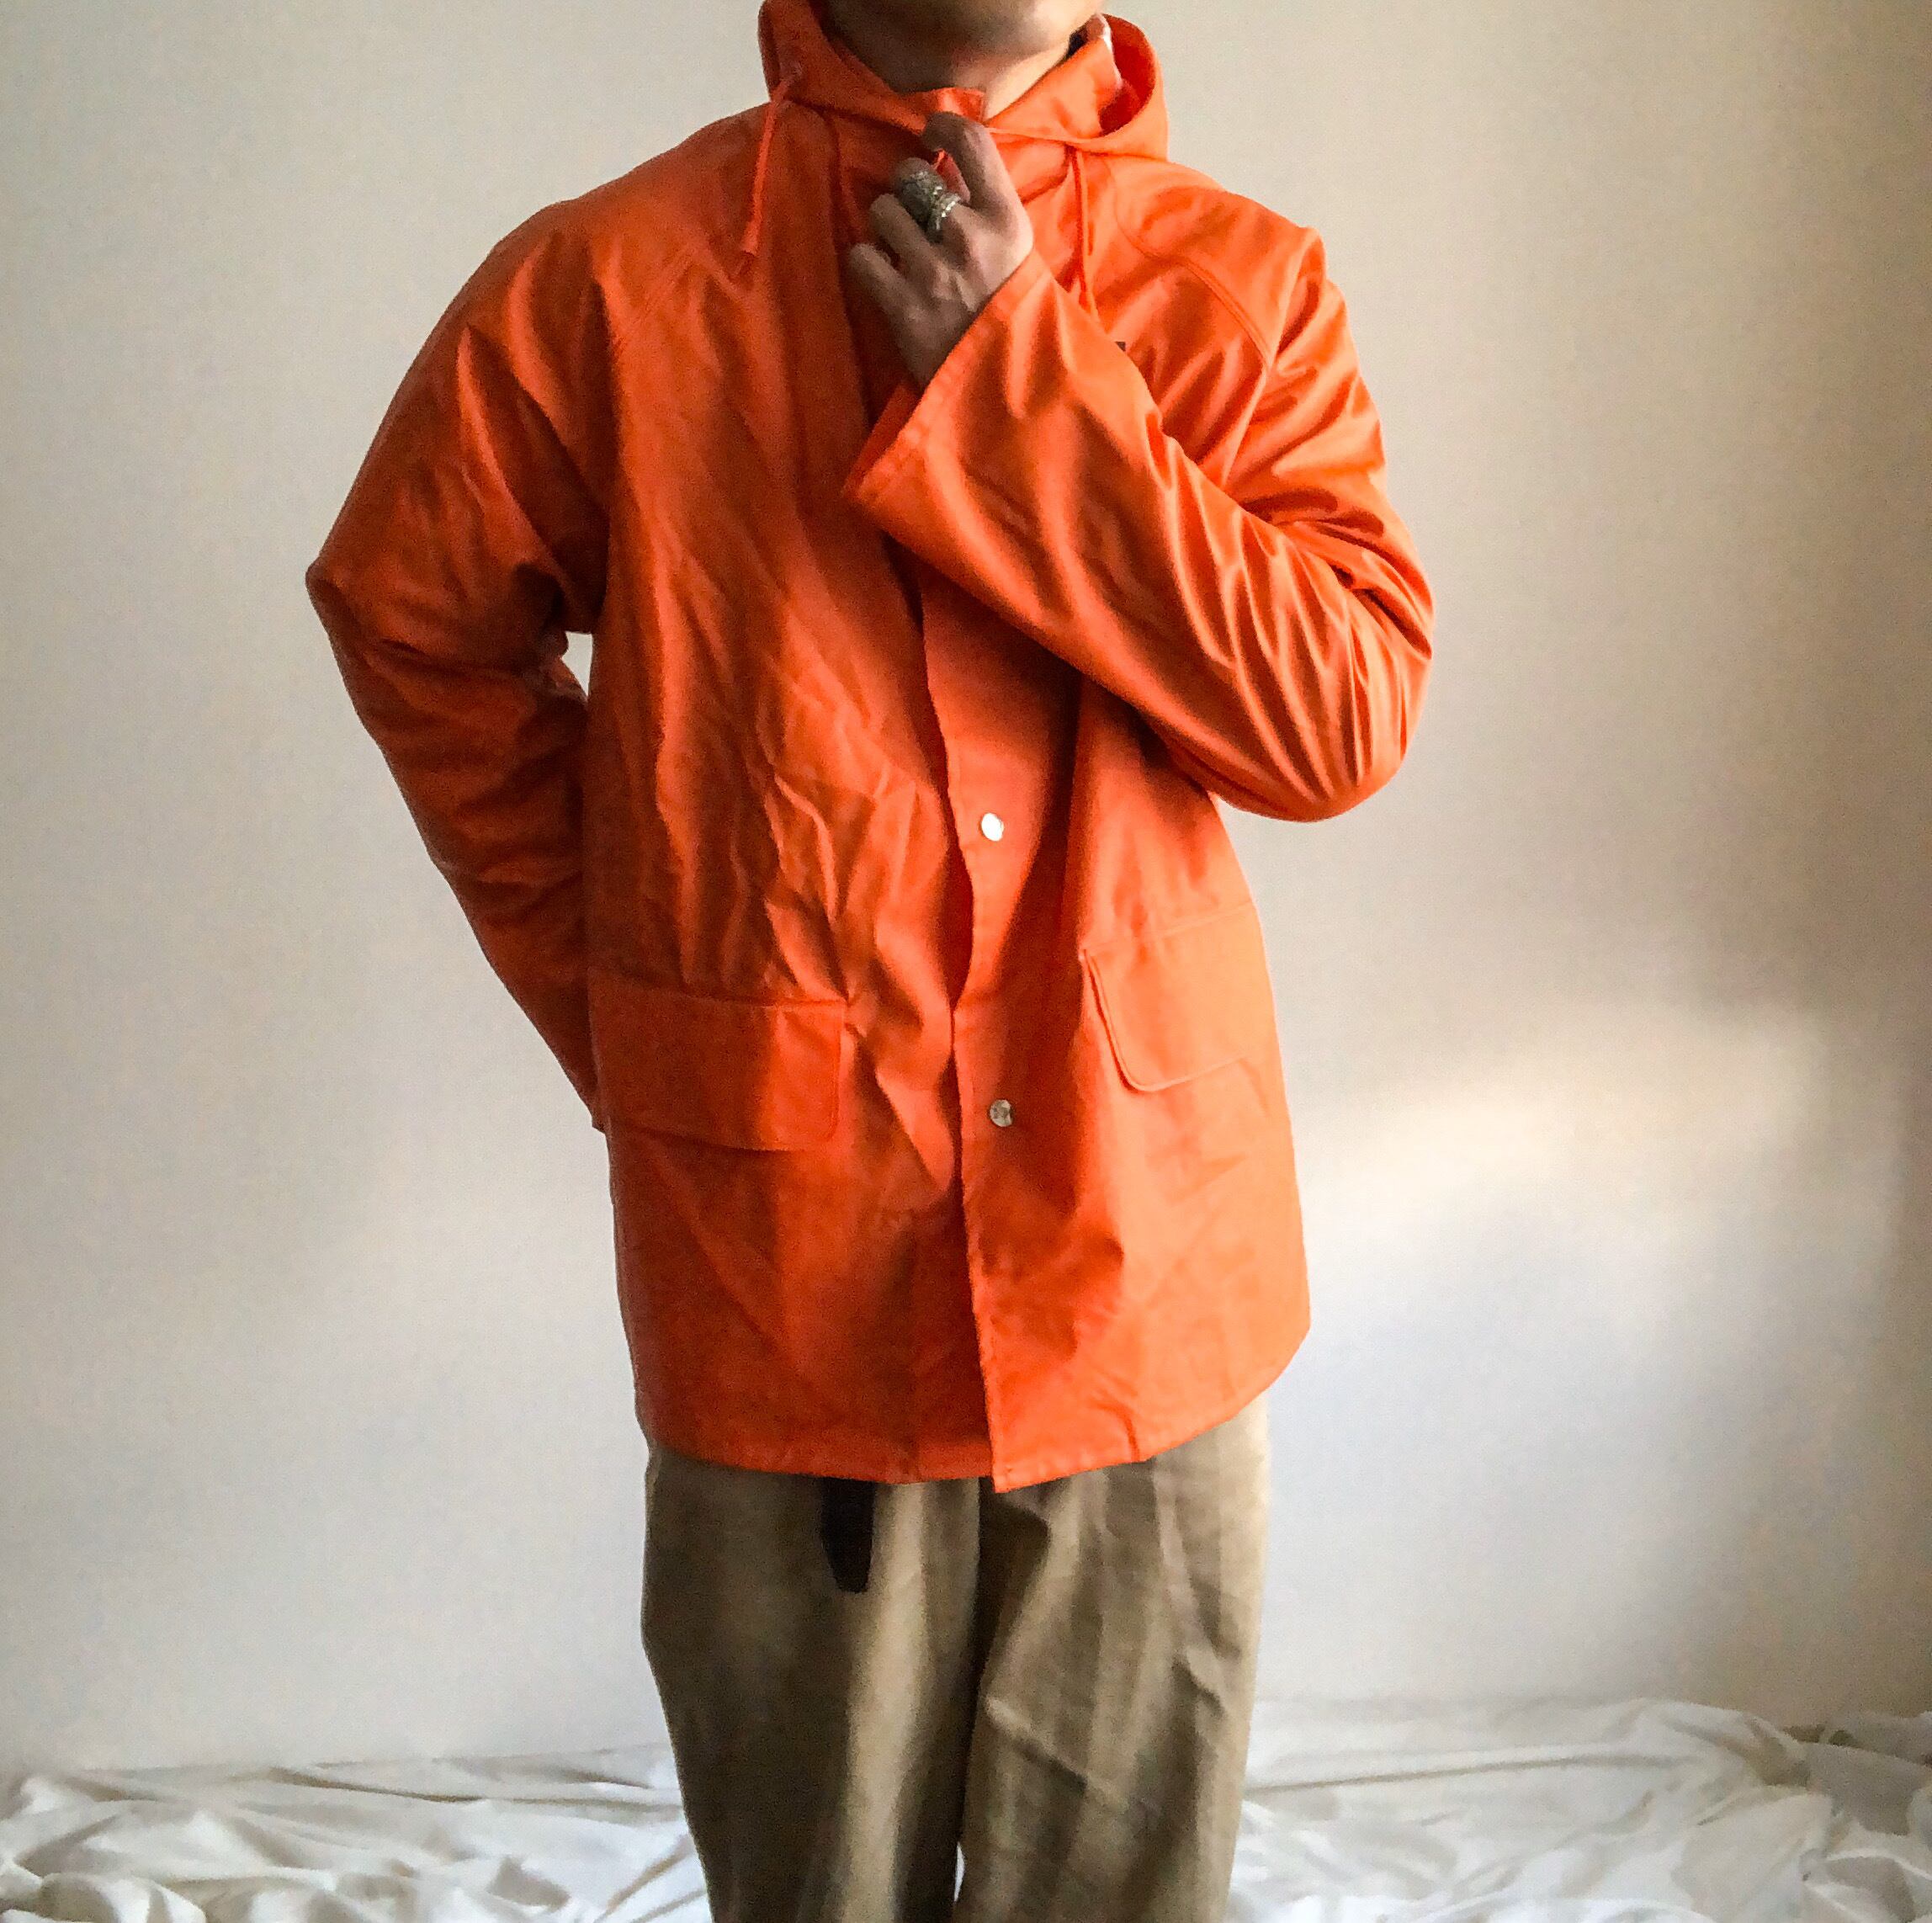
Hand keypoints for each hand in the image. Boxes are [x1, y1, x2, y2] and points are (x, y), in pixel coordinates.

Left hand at [845, 111, 1034, 389]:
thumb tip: (948, 165)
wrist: (1012, 390)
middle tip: (916, 212)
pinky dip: (867, 263)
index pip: (971, 141)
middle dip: (907, 188)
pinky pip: (861, 257)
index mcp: (1007, 220)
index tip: (929, 131)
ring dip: (885, 224)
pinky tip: (883, 275)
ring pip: (882, 210)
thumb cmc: (1016, 317)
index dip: (942, 124)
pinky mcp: (903, 308)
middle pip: (913, 174)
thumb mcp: (1020, 254)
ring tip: (900, 247)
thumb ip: (988, 209)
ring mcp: (934, 274)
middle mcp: (970, 238)